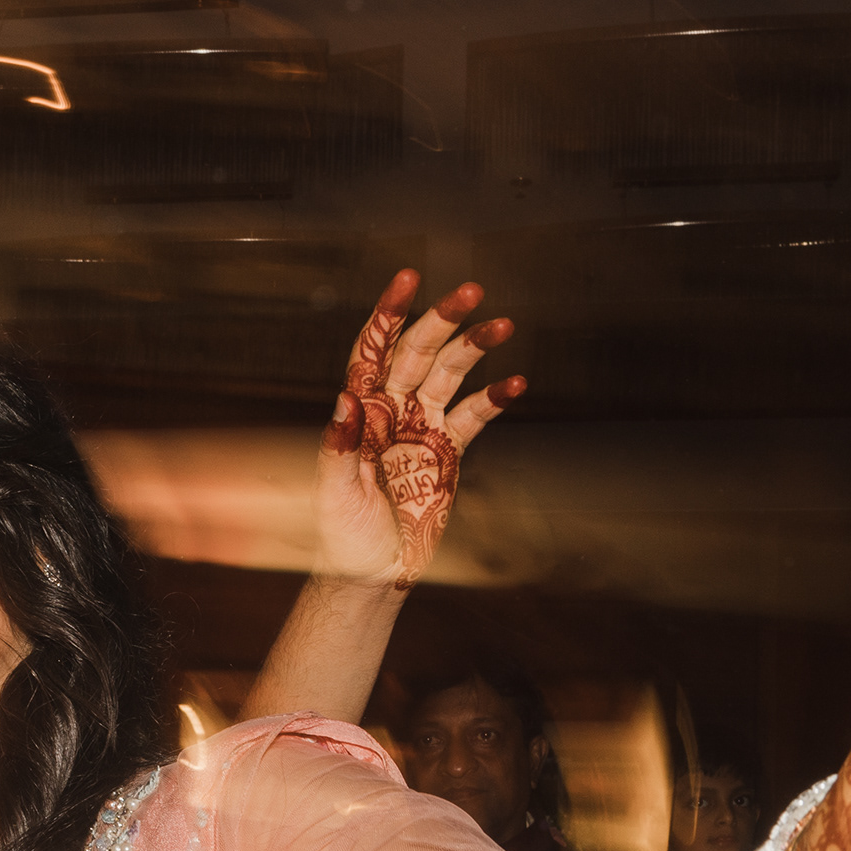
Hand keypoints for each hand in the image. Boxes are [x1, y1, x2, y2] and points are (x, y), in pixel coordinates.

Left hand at [319, 270, 522, 590]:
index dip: (389, 314)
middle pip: (419, 351)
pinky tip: (516, 382)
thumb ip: (340, 446)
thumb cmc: (343, 534)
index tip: (408, 278)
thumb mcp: (334, 492)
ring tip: (503, 324)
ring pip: (450, 374)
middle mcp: (392, 409)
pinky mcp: (448, 450)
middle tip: (472, 291)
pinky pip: (474, 415)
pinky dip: (494, 398)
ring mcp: (422, 426)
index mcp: (361, 410)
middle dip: (443, 319)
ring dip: (476, 348)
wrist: (372, 571)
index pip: (374, 350)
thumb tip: (345, 399)